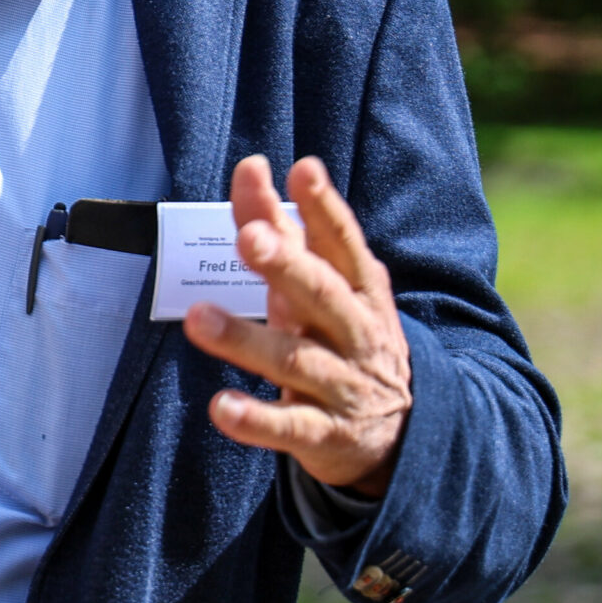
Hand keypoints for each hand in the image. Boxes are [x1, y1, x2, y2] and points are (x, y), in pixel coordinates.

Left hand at [182, 155, 412, 496]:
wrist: (403, 435)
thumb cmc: (341, 338)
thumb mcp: (321, 286)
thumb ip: (281, 229)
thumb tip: (251, 167)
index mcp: (360, 291)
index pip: (343, 244)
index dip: (324, 208)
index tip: (302, 170)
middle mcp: (356, 333)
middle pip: (323, 295)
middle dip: (287, 264)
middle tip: (249, 237)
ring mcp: (344, 385)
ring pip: (295, 360)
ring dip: (246, 340)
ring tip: (198, 319)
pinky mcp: (326, 434)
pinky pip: (290, 426)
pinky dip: (256, 419)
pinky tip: (221, 408)